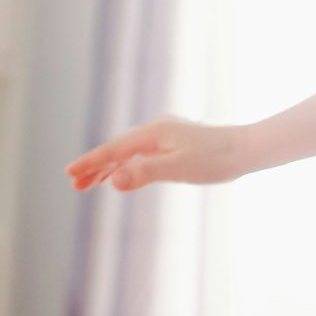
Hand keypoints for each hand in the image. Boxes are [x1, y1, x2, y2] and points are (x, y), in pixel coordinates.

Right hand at [65, 115, 249, 191]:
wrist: (247, 149)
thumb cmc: (215, 159)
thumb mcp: (178, 168)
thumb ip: (145, 173)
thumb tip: (113, 180)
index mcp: (154, 133)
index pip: (114, 150)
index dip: (91, 162)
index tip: (69, 172)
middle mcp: (157, 131)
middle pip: (118, 150)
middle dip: (95, 166)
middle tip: (74, 183)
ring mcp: (166, 137)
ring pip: (129, 153)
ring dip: (109, 167)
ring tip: (88, 184)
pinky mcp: (175, 145)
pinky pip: (142, 156)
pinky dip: (127, 166)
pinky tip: (121, 176)